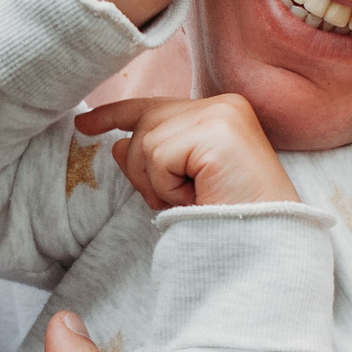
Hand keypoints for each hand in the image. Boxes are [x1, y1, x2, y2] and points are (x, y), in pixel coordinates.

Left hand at [75, 93, 294, 209]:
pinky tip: (198, 196)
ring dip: (159, 183)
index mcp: (218, 113)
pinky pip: (159, 155)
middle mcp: (223, 104)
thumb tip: (116, 144)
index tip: (84, 126)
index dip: (115, 115)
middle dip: (143, 171)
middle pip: (144, 125)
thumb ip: (152, 159)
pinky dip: (168, 185)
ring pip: (146, 142)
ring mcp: (221, 114)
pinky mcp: (217, 131)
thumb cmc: (227, 220)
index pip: (154, 106)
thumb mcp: (180, 187)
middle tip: (174, 199)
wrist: (266, 246)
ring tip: (194, 198)